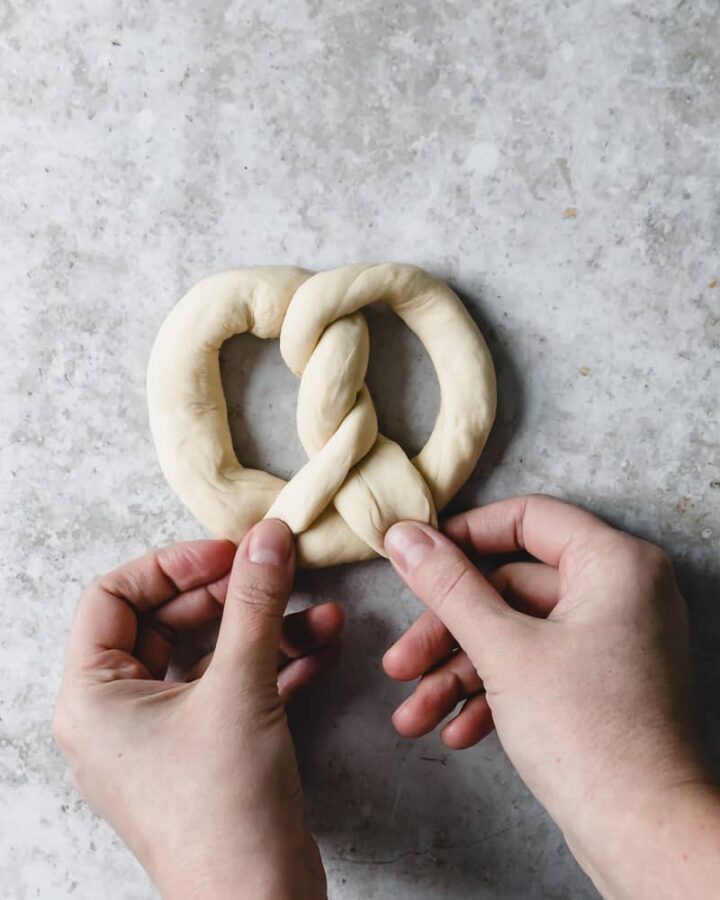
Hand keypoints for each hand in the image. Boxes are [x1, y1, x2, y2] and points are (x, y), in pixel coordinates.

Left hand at [53, 520, 340, 899]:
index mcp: (94, 696)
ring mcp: (163, 736)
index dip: (171, 565)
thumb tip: (268, 538)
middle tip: (278, 573)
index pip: (114, 597)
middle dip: (232, 597)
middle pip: (168, 622)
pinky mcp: (204, 753)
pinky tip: (321, 649)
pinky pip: (231, 690)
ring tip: (323, 615)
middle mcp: (119, 714)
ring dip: (266, 631)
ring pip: (209, 657)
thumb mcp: (240, 687)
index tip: (227, 552)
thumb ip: (255, 603)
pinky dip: (273, 667)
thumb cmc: (225, 808)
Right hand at [383, 495, 719, 899]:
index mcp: (615, 564)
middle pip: (511, 586)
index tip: (417, 557)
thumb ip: (449, 586)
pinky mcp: (602, 683)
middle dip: (448, 632)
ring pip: (517, 634)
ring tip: (413, 715)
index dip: (465, 534)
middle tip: (400, 663)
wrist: (644, 834)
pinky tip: (456, 731)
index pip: (528, 518)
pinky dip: (494, 694)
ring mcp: (613, 640)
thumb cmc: (589, 735)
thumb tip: (404, 535)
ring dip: (460, 673)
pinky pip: (537, 668)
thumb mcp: (503, 650)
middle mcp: (622, 593)